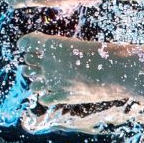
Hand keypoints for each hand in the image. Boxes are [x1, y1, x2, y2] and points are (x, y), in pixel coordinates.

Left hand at [18, 33, 133, 105]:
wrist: (118, 72)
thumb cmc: (105, 53)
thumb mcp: (82, 45)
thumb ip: (64, 50)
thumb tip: (57, 56)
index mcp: (52, 45)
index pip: (26, 43)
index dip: (25, 44)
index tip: (27, 46)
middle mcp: (48, 63)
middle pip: (27, 63)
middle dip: (31, 62)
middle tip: (37, 62)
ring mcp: (54, 82)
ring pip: (33, 84)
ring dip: (37, 80)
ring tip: (44, 80)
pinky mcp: (63, 96)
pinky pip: (45, 100)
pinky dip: (47, 97)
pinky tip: (54, 94)